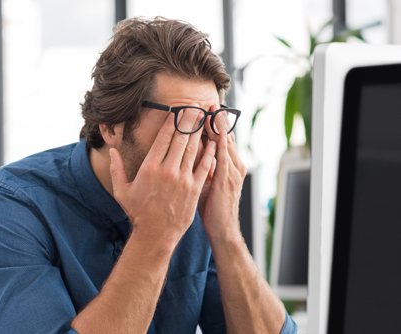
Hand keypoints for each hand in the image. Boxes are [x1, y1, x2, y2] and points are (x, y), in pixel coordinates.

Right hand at [110, 110, 216, 245]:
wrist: (156, 234)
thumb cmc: (138, 213)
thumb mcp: (122, 190)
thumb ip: (116, 169)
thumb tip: (112, 151)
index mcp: (150, 167)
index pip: (163, 138)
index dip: (172, 122)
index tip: (177, 111)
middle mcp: (167, 170)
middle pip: (181, 139)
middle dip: (188, 121)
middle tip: (195, 107)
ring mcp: (183, 179)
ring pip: (193, 149)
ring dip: (199, 132)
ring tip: (204, 118)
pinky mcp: (194, 189)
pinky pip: (204, 166)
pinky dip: (209, 153)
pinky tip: (213, 143)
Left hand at [196, 106, 246, 240]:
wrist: (223, 230)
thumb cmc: (213, 208)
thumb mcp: (208, 184)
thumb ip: (204, 167)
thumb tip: (193, 154)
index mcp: (229, 166)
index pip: (221, 139)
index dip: (215, 124)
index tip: (206, 109)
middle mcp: (234, 165)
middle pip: (225, 137)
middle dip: (218, 119)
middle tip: (210, 102)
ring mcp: (232, 172)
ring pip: (225, 143)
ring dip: (219, 126)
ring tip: (213, 109)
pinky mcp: (227, 180)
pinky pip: (223, 157)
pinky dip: (220, 143)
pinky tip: (215, 132)